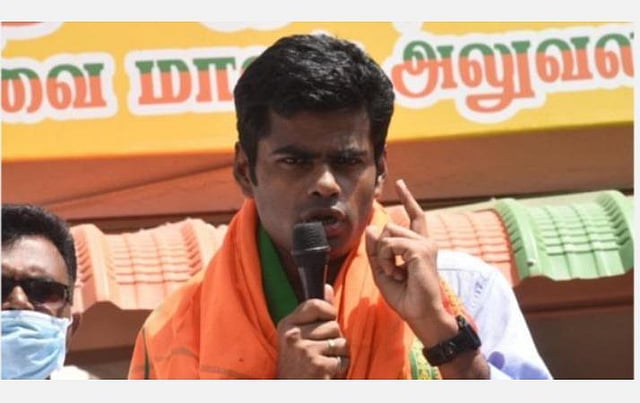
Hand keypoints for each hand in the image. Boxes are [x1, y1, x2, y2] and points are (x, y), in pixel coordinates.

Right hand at [276, 284, 349, 378]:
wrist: (292, 389)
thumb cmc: (297, 363)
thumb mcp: (299, 335)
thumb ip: (314, 311)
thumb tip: (327, 287)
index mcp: (287, 325)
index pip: (315, 304)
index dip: (328, 312)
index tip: (326, 322)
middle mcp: (293, 336)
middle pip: (333, 325)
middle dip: (333, 338)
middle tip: (319, 351)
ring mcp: (305, 351)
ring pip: (341, 342)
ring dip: (338, 354)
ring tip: (323, 361)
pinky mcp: (318, 366)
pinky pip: (343, 359)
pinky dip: (339, 368)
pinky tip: (326, 372)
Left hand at [365, 179, 457, 344]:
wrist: (420, 313)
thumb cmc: (405, 296)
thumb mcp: (383, 270)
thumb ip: (376, 250)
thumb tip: (371, 227)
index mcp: (420, 245)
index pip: (414, 215)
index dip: (407, 198)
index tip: (400, 183)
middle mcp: (425, 241)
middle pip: (390, 226)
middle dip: (381, 249)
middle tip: (392, 271)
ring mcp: (425, 244)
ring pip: (388, 234)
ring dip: (383, 256)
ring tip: (395, 274)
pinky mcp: (420, 249)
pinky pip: (389, 244)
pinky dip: (386, 260)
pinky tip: (397, 274)